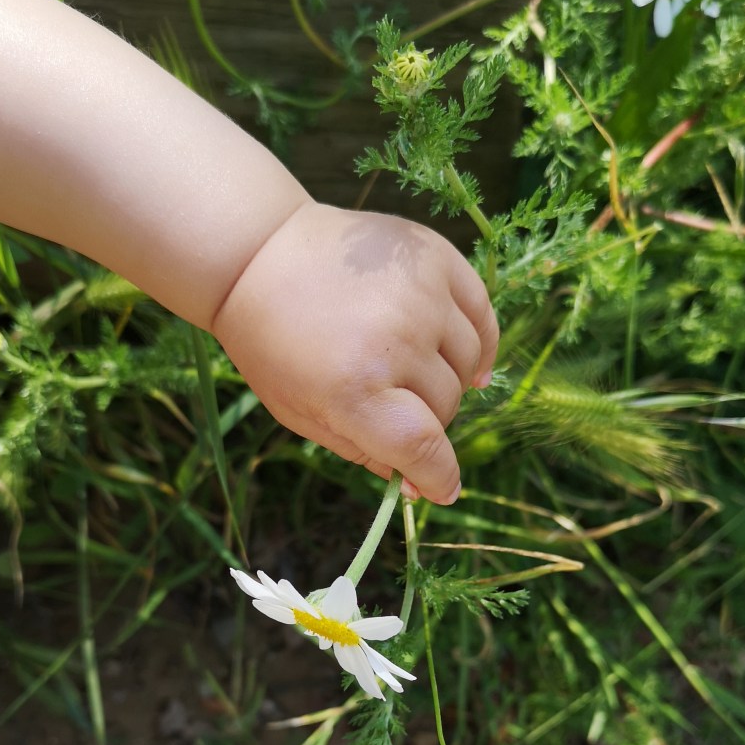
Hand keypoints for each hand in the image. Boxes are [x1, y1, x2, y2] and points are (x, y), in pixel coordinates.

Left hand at [211, 201, 498, 503]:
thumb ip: (368, 453)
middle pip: (445, 406)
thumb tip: (424, 489)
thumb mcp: (305, 414)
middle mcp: (393, 341)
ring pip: (466, 364)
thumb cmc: (276, 346)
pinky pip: (483, 315)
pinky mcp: (434, 257)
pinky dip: (480, 343)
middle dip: (426, 418)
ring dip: (448, 379)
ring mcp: (419, 295)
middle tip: (394, 402)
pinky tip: (464, 358)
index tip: (442, 486)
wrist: (261, 255)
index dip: (439, 474)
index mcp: (353, 390)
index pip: (423, 445)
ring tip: (413, 369)